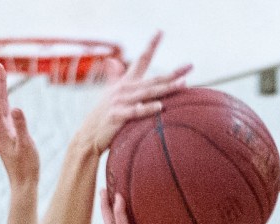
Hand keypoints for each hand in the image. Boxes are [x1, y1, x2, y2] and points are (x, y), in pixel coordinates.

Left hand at [0, 64, 39, 185]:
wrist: (22, 183)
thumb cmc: (26, 166)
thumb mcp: (26, 145)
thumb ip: (21, 126)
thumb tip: (15, 108)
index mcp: (0, 130)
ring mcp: (0, 132)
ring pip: (0, 106)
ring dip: (1, 90)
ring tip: (1, 74)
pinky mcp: (5, 135)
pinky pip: (3, 114)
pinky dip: (4, 101)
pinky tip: (5, 97)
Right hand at [80, 32, 191, 154]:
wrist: (88, 136)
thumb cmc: (103, 117)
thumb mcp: (109, 93)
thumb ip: (114, 77)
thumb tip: (113, 62)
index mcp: (125, 82)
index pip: (140, 60)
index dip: (151, 45)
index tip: (160, 31)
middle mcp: (124, 89)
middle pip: (153, 79)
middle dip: (172, 73)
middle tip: (190, 66)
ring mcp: (120, 102)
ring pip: (148, 93)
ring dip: (166, 89)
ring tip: (183, 85)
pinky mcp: (117, 116)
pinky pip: (135, 112)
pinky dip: (147, 109)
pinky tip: (160, 107)